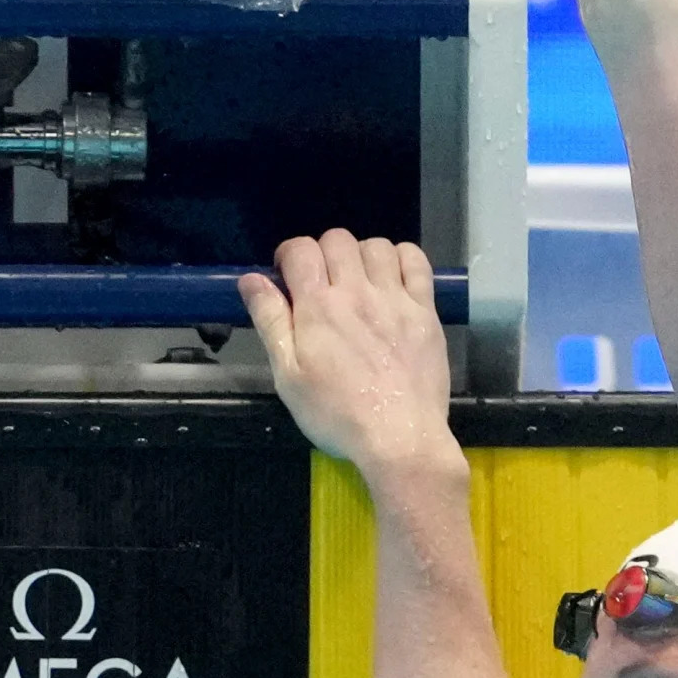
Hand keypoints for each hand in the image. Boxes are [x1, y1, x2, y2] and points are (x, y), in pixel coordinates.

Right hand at [238, 229, 459, 484]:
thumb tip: (251, 280)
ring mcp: (397, 300)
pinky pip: (417, 262)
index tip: (289, 277)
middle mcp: (358, 293)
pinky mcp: (426, 312)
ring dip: (362, 255)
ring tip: (357, 282)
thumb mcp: (288, 376)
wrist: (400, 438)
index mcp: (318, 307)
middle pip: (337, 239)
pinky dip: (403, 258)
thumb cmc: (337, 415)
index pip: (300, 250)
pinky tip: (393, 279)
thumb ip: (270, 321)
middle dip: (323, 253)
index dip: (289, 256)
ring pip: (377, 246)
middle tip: (322, 284)